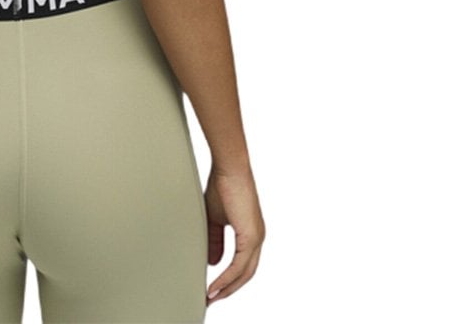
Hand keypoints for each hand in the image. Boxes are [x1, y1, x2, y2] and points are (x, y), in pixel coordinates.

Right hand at [204, 165, 264, 305]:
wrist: (229, 168)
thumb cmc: (222, 185)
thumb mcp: (215, 218)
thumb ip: (216, 240)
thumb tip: (214, 262)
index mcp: (251, 233)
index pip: (242, 264)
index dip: (228, 278)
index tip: (212, 288)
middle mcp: (257, 238)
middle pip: (246, 274)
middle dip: (228, 289)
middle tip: (211, 299)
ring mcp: (256, 238)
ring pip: (244, 273)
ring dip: (227, 288)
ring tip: (211, 296)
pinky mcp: (251, 237)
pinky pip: (239, 265)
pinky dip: (226, 278)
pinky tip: (215, 285)